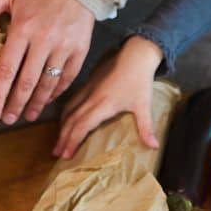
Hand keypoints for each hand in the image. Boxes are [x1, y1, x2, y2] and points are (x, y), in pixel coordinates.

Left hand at [0, 0, 95, 125]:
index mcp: (23, 29)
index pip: (7, 69)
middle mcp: (43, 41)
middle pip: (26, 82)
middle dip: (15, 104)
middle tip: (6, 120)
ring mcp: (63, 48)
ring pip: (47, 83)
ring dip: (36, 103)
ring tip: (27, 116)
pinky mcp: (80, 51)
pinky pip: (67, 78)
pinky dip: (57, 92)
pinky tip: (47, 100)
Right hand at [54, 37, 163, 158]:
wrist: (135, 54)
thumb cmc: (139, 80)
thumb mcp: (144, 105)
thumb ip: (146, 127)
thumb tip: (154, 146)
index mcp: (102, 105)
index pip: (82, 126)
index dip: (72, 141)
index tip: (66, 155)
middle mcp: (90, 98)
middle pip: (71, 120)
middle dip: (63, 138)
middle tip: (56, 154)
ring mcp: (87, 90)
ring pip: (68, 110)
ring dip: (62, 126)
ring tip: (57, 142)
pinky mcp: (87, 84)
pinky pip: (71, 101)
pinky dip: (65, 113)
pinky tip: (65, 120)